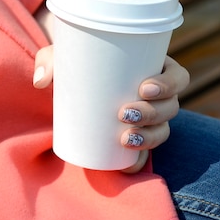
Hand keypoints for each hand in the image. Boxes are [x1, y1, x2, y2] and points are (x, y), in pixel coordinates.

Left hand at [33, 49, 189, 173]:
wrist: (71, 85)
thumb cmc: (76, 62)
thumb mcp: (63, 55)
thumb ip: (49, 59)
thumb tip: (42, 80)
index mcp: (154, 68)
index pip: (177, 77)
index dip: (169, 84)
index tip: (143, 88)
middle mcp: (157, 96)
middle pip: (172, 107)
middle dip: (153, 113)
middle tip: (124, 113)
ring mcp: (148, 120)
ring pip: (163, 131)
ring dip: (149, 137)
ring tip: (125, 138)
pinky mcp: (135, 139)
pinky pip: (146, 155)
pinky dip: (139, 161)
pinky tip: (127, 164)